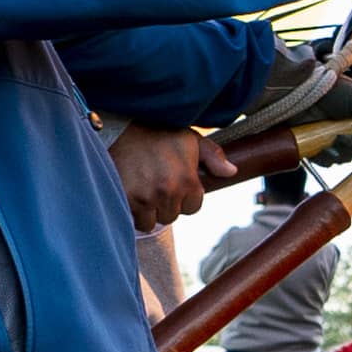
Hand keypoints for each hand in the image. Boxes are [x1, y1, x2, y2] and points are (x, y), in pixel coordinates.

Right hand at [109, 122, 234, 230]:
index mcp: (187, 180)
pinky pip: (133, 220)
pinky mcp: (125, 200)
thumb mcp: (190, 139)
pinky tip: (130, 194)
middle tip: (156, 184)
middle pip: (171, 216)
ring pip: (152, 222)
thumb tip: (231, 171)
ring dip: (149, 211)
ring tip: (143, 189)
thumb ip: (213, 156)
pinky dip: (132, 212)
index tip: (174, 184)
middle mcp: (168, 192)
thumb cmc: (157, 133)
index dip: (185, 197)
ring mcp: (145, 198)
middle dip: (166, 204)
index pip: (193, 207)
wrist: (120, 129)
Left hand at [307, 72, 351, 155]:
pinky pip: (328, 162)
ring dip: (345, 151)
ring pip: (347, 158)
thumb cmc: (330, 91)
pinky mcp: (315, 147)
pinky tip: (325, 148)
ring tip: (337, 139)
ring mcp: (331, 139)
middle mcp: (348, 129)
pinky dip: (328, 157)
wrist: (299, 92)